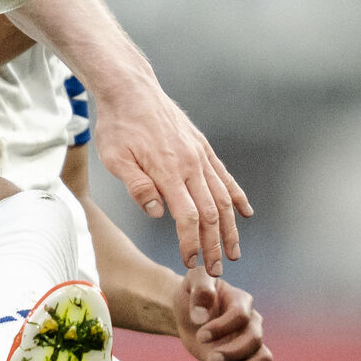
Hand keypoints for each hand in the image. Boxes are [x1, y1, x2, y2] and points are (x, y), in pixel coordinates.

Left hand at [90, 76, 250, 275]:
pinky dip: (236, 196)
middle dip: (215, 245)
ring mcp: (199, 155)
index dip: (191, 243)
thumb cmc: (117, 125)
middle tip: (218, 270)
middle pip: (210, 213)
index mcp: (168, 171)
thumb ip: (138, 187)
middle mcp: (190, 164)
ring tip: (234, 251)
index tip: (191, 263)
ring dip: (230, 227)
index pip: (187, 217)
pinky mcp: (201, 147)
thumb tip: (159, 214)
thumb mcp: (115, 158)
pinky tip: (245, 213)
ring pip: (222, 197)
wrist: (130, 89)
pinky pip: (224, 175)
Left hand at [175, 268, 272, 360]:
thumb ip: (200, 290)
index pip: (241, 317)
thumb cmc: (192, 293)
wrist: (188, 313)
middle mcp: (252, 323)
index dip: (221, 328)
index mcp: (241, 301)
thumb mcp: (193, 280)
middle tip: (211, 358)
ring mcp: (251, 343)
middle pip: (255, 341)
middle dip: (231, 354)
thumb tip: (202, 317)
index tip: (200, 335)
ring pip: (265, 360)